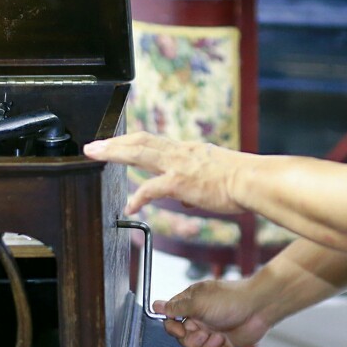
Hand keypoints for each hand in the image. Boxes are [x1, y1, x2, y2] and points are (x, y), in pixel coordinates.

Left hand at [84, 132, 247, 214]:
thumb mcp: (215, 177)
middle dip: (114, 142)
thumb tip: (186, 198)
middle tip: (92, 145)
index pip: (153, 140)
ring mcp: (180, 165)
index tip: (115, 142)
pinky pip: (153, 188)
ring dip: (114, 153)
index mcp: (188, 150)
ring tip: (94, 154)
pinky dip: (138, 196)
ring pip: (140, 153)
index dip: (130, 141)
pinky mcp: (181, 181)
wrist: (254, 180)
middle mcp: (180, 152)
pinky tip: (130, 206)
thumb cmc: (242, 181)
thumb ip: (196, 185)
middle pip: (140, 141)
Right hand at [153, 279, 271, 346]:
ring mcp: (212, 332)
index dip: (174, 330)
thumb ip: (176, 308)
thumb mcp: (199, 302)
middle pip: (184, 341)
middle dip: (194, 341)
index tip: (181, 329)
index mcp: (190, 306)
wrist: (259, 307)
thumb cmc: (229, 299)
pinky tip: (228, 344)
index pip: (171, 322)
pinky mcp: (224, 343)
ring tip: (220, 338)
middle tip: (206, 333)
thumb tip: (154, 305)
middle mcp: (199, 319)